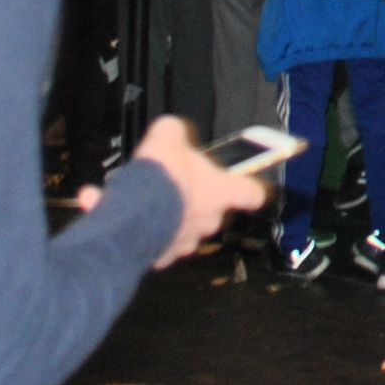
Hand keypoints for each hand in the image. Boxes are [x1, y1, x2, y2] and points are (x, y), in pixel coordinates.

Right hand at [127, 115, 267, 264]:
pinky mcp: (163, 254)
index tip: (247, 186)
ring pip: (185, 228)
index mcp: (221, 191)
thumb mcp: (169, 136)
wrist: (133, 212)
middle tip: (178, 186)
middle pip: (213, 210)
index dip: (249, 188)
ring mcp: (187, 240)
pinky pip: (159, 243)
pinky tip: (132, 216)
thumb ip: (176, 132)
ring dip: (171, 217)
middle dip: (196, 199)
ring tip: (151, 201)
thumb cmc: (161, 179)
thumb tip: (170, 130)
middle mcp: (209, 219)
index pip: (252, 193)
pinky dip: (148, 232)